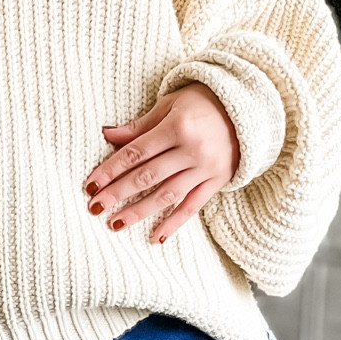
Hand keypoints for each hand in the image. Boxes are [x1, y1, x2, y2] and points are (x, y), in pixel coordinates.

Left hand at [85, 83, 239, 245]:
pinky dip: (174, 222)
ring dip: (140, 212)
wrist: (249, 109)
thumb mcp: (171, 104)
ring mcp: (206, 169)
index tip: (90, 185)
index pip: (136, 152)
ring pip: (167, 195)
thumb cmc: (204, 102)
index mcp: (178, 126)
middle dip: (118, 193)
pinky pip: (193, 206)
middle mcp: (193, 150)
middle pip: (148, 176)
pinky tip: (155, 237)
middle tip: (95, 207)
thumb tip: (108, 134)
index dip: (111, 169)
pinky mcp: (217, 182)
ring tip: (115, 224)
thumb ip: (140, 125)